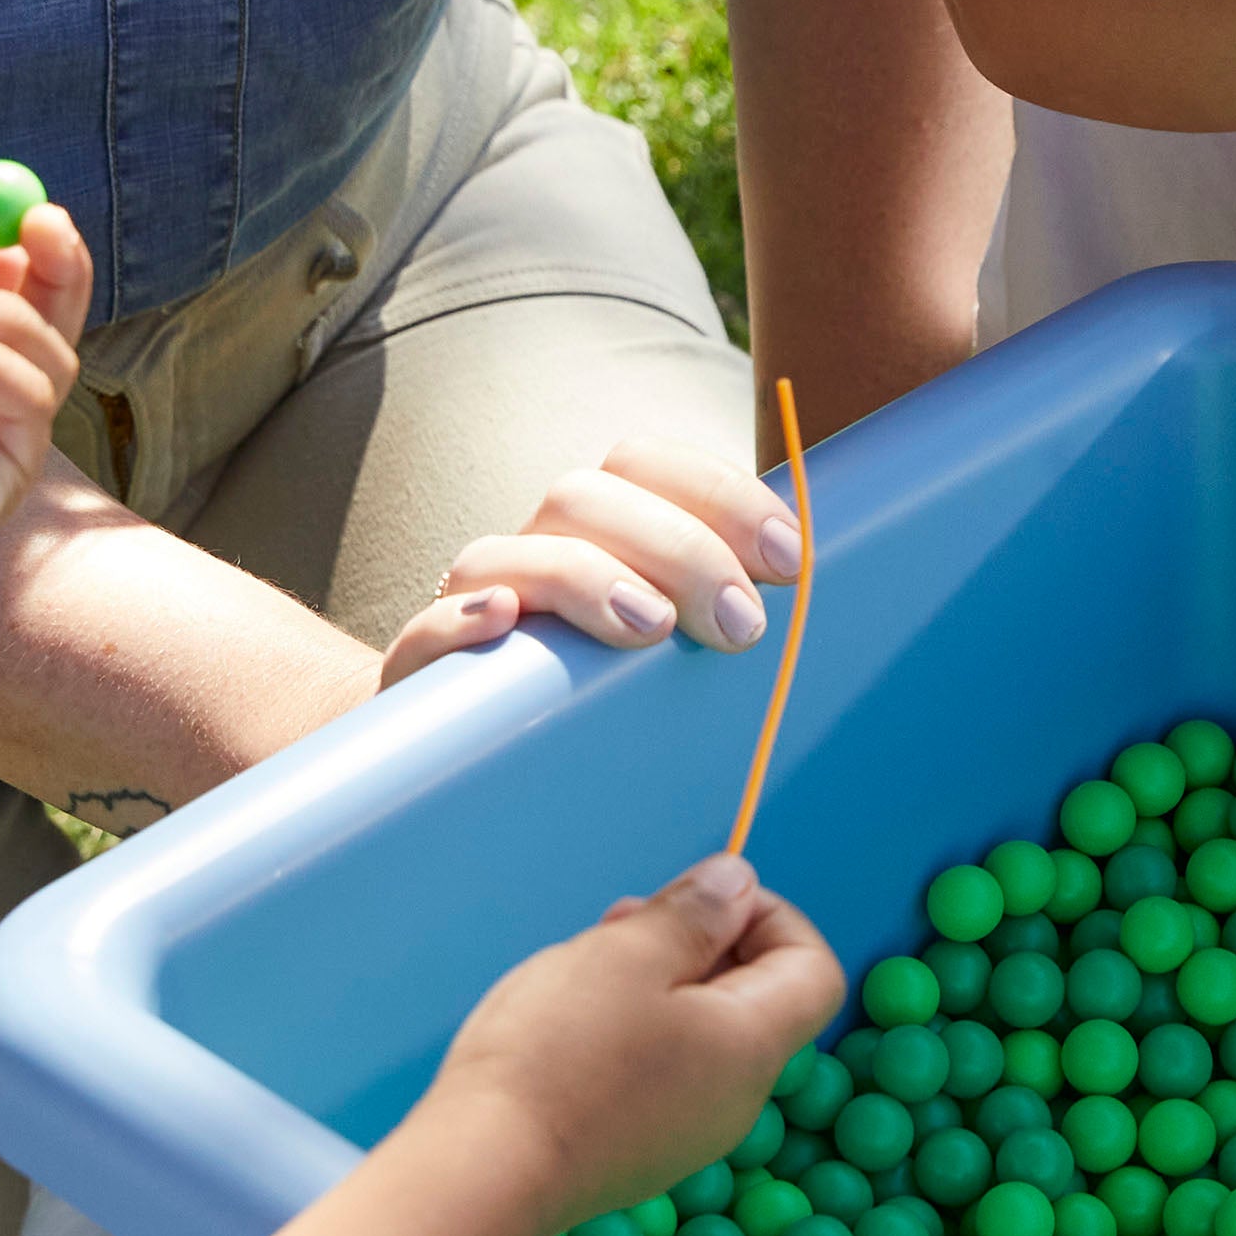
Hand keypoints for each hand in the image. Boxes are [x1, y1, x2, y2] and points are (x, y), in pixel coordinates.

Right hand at [382, 437, 813, 684]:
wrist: (478, 772)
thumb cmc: (607, 704)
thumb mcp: (678, 654)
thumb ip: (728, 611)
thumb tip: (816, 590)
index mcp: (599, 530)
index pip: (648, 464)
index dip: (722, 495)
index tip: (790, 559)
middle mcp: (532, 550)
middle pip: (585, 497)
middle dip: (677, 548)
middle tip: (742, 626)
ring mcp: (469, 606)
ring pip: (506, 552)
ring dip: (586, 578)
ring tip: (650, 629)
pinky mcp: (419, 674)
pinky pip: (423, 631)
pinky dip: (459, 620)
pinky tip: (502, 620)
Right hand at [425, 855, 843, 1235]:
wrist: (484, 1175)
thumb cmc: (558, 1056)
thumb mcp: (629, 954)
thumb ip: (695, 914)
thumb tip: (739, 884)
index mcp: (752, 1047)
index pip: (813, 968)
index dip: (770, 916)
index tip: (700, 900)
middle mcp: (737, 1100)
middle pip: (753, 998)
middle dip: (700, 941)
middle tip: (623, 919)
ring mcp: (687, 1134)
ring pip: (700, 1033)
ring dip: (657, 982)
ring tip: (586, 962)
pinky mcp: (638, 1153)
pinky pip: (661, 1073)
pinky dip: (633, 1031)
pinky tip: (569, 1022)